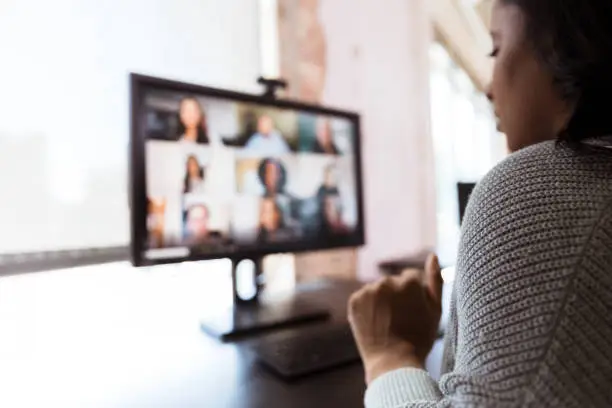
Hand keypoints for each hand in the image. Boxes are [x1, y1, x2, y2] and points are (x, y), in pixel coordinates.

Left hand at [348, 254, 442, 383]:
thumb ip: (435, 280)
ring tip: (387, 323)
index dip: (413, 296)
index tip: (412, 313)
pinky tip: (374, 322)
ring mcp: (368, 290)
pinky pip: (363, 298)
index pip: (411, 278)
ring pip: (377, 290)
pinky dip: (367, 307)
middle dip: (396, 296)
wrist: (393, 363)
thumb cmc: (419, 338)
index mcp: (409, 281)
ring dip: (381, 301)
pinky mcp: (354, 300)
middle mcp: (387, 281)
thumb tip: (433, 255)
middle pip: (393, 283)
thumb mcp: (435, 310)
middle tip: (400, 320)